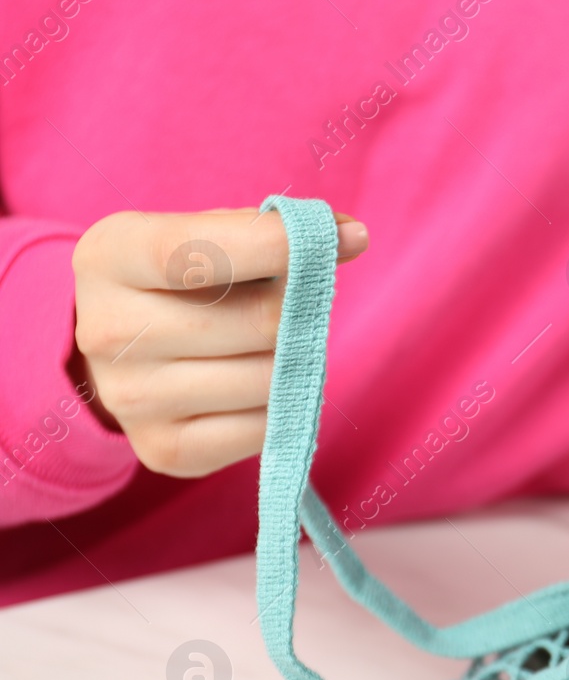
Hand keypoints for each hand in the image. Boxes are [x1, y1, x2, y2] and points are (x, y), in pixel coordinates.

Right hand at [71, 208, 367, 476]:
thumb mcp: (206, 235)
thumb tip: (350, 236)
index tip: (342, 238)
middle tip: (295, 306)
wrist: (127, 352)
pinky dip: (280, 407)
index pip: (203, 251)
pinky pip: (264, 428)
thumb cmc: (184, 281)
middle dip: (297, 311)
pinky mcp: (163, 448)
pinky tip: (256, 386)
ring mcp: (130, 397)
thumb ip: (272, 231)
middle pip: (259, 323)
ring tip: (269, 346)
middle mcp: (107, 330)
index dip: (280, 244)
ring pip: (269, 379)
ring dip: (292, 362)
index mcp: (110, 257)